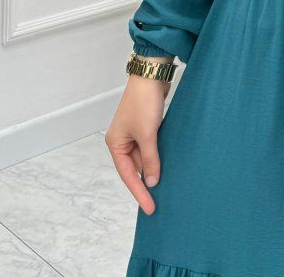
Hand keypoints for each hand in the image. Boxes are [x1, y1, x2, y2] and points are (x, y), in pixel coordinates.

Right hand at [105, 75, 170, 214]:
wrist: (152, 75)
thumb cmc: (144, 102)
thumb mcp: (148, 134)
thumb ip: (150, 159)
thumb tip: (151, 181)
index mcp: (116, 144)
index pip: (127, 175)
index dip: (139, 193)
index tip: (150, 208)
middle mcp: (122, 140)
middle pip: (135, 168)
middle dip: (147, 182)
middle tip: (159, 202)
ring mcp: (134, 133)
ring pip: (144, 158)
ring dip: (155, 168)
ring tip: (167, 187)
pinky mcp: (146, 126)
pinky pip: (152, 147)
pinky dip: (158, 156)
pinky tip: (168, 164)